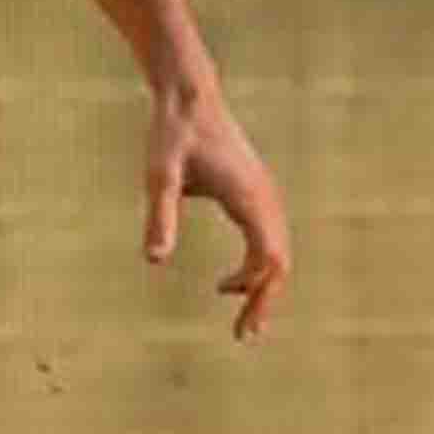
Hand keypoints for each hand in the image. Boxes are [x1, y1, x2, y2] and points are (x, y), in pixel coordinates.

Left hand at [145, 82, 290, 340]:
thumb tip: (154, 260)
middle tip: (244, 337)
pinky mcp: (256, 192)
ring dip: (262, 286)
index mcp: (250, 200)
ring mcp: (265, 195)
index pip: (268, 260)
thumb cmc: (173, 134)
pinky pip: (267, 239)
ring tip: (240, 320)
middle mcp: (266, 199)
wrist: (190, 97)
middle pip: (279, 262)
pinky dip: (257, 266)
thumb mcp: (160, 176)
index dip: (257, 295)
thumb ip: (160, 216)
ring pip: (277, 252)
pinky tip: (229, 283)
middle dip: (265, 300)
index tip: (237, 325)